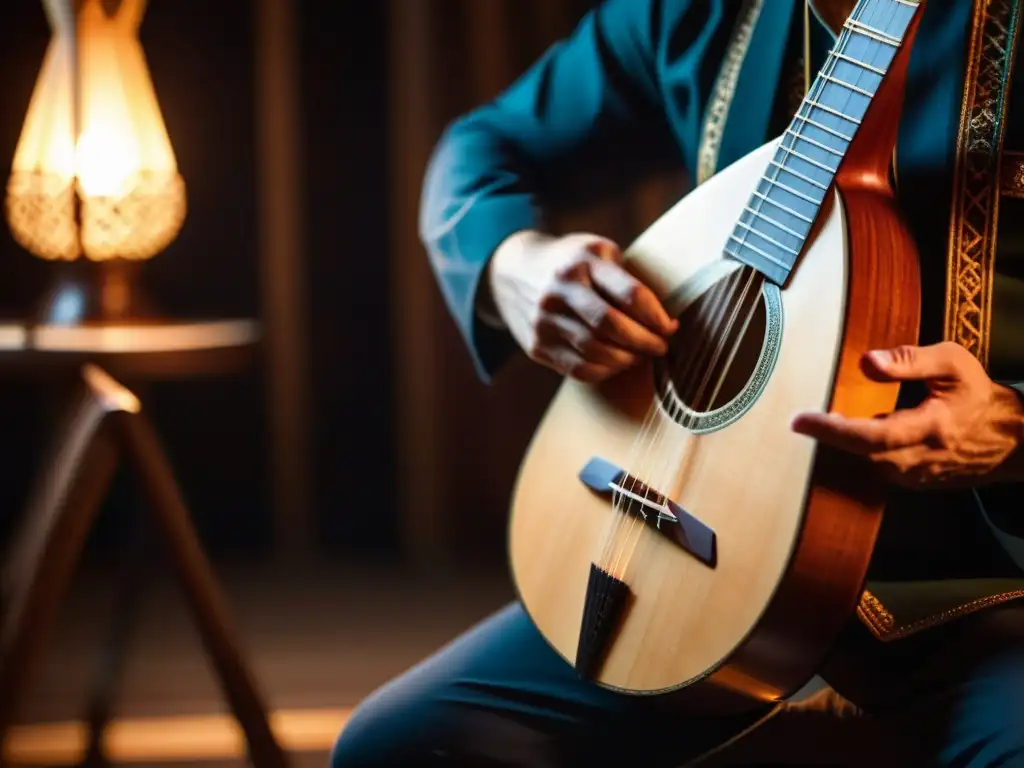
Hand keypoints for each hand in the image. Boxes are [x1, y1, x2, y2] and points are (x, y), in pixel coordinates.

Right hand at [487, 230, 677, 382]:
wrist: (512, 271)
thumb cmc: (571, 263)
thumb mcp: (597, 252)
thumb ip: (626, 278)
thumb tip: (663, 319)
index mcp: (583, 262)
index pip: (630, 294)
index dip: (657, 316)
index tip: (670, 326)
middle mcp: (560, 290)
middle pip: (612, 325)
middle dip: (645, 341)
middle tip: (660, 347)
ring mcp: (544, 320)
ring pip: (596, 351)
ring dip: (626, 359)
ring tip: (639, 356)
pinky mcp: (537, 345)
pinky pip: (578, 368)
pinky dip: (605, 371)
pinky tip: (615, 363)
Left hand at [791, 342, 1023, 487]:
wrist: (1012, 439)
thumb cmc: (979, 395)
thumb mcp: (952, 363)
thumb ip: (908, 360)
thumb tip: (866, 362)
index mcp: (931, 428)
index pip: (871, 435)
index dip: (831, 430)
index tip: (799, 420)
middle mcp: (921, 459)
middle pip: (861, 454)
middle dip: (830, 436)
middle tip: (805, 417)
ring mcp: (918, 476)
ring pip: (867, 464)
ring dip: (844, 444)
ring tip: (826, 421)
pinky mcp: (915, 483)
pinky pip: (878, 469)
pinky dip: (861, 452)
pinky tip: (853, 433)